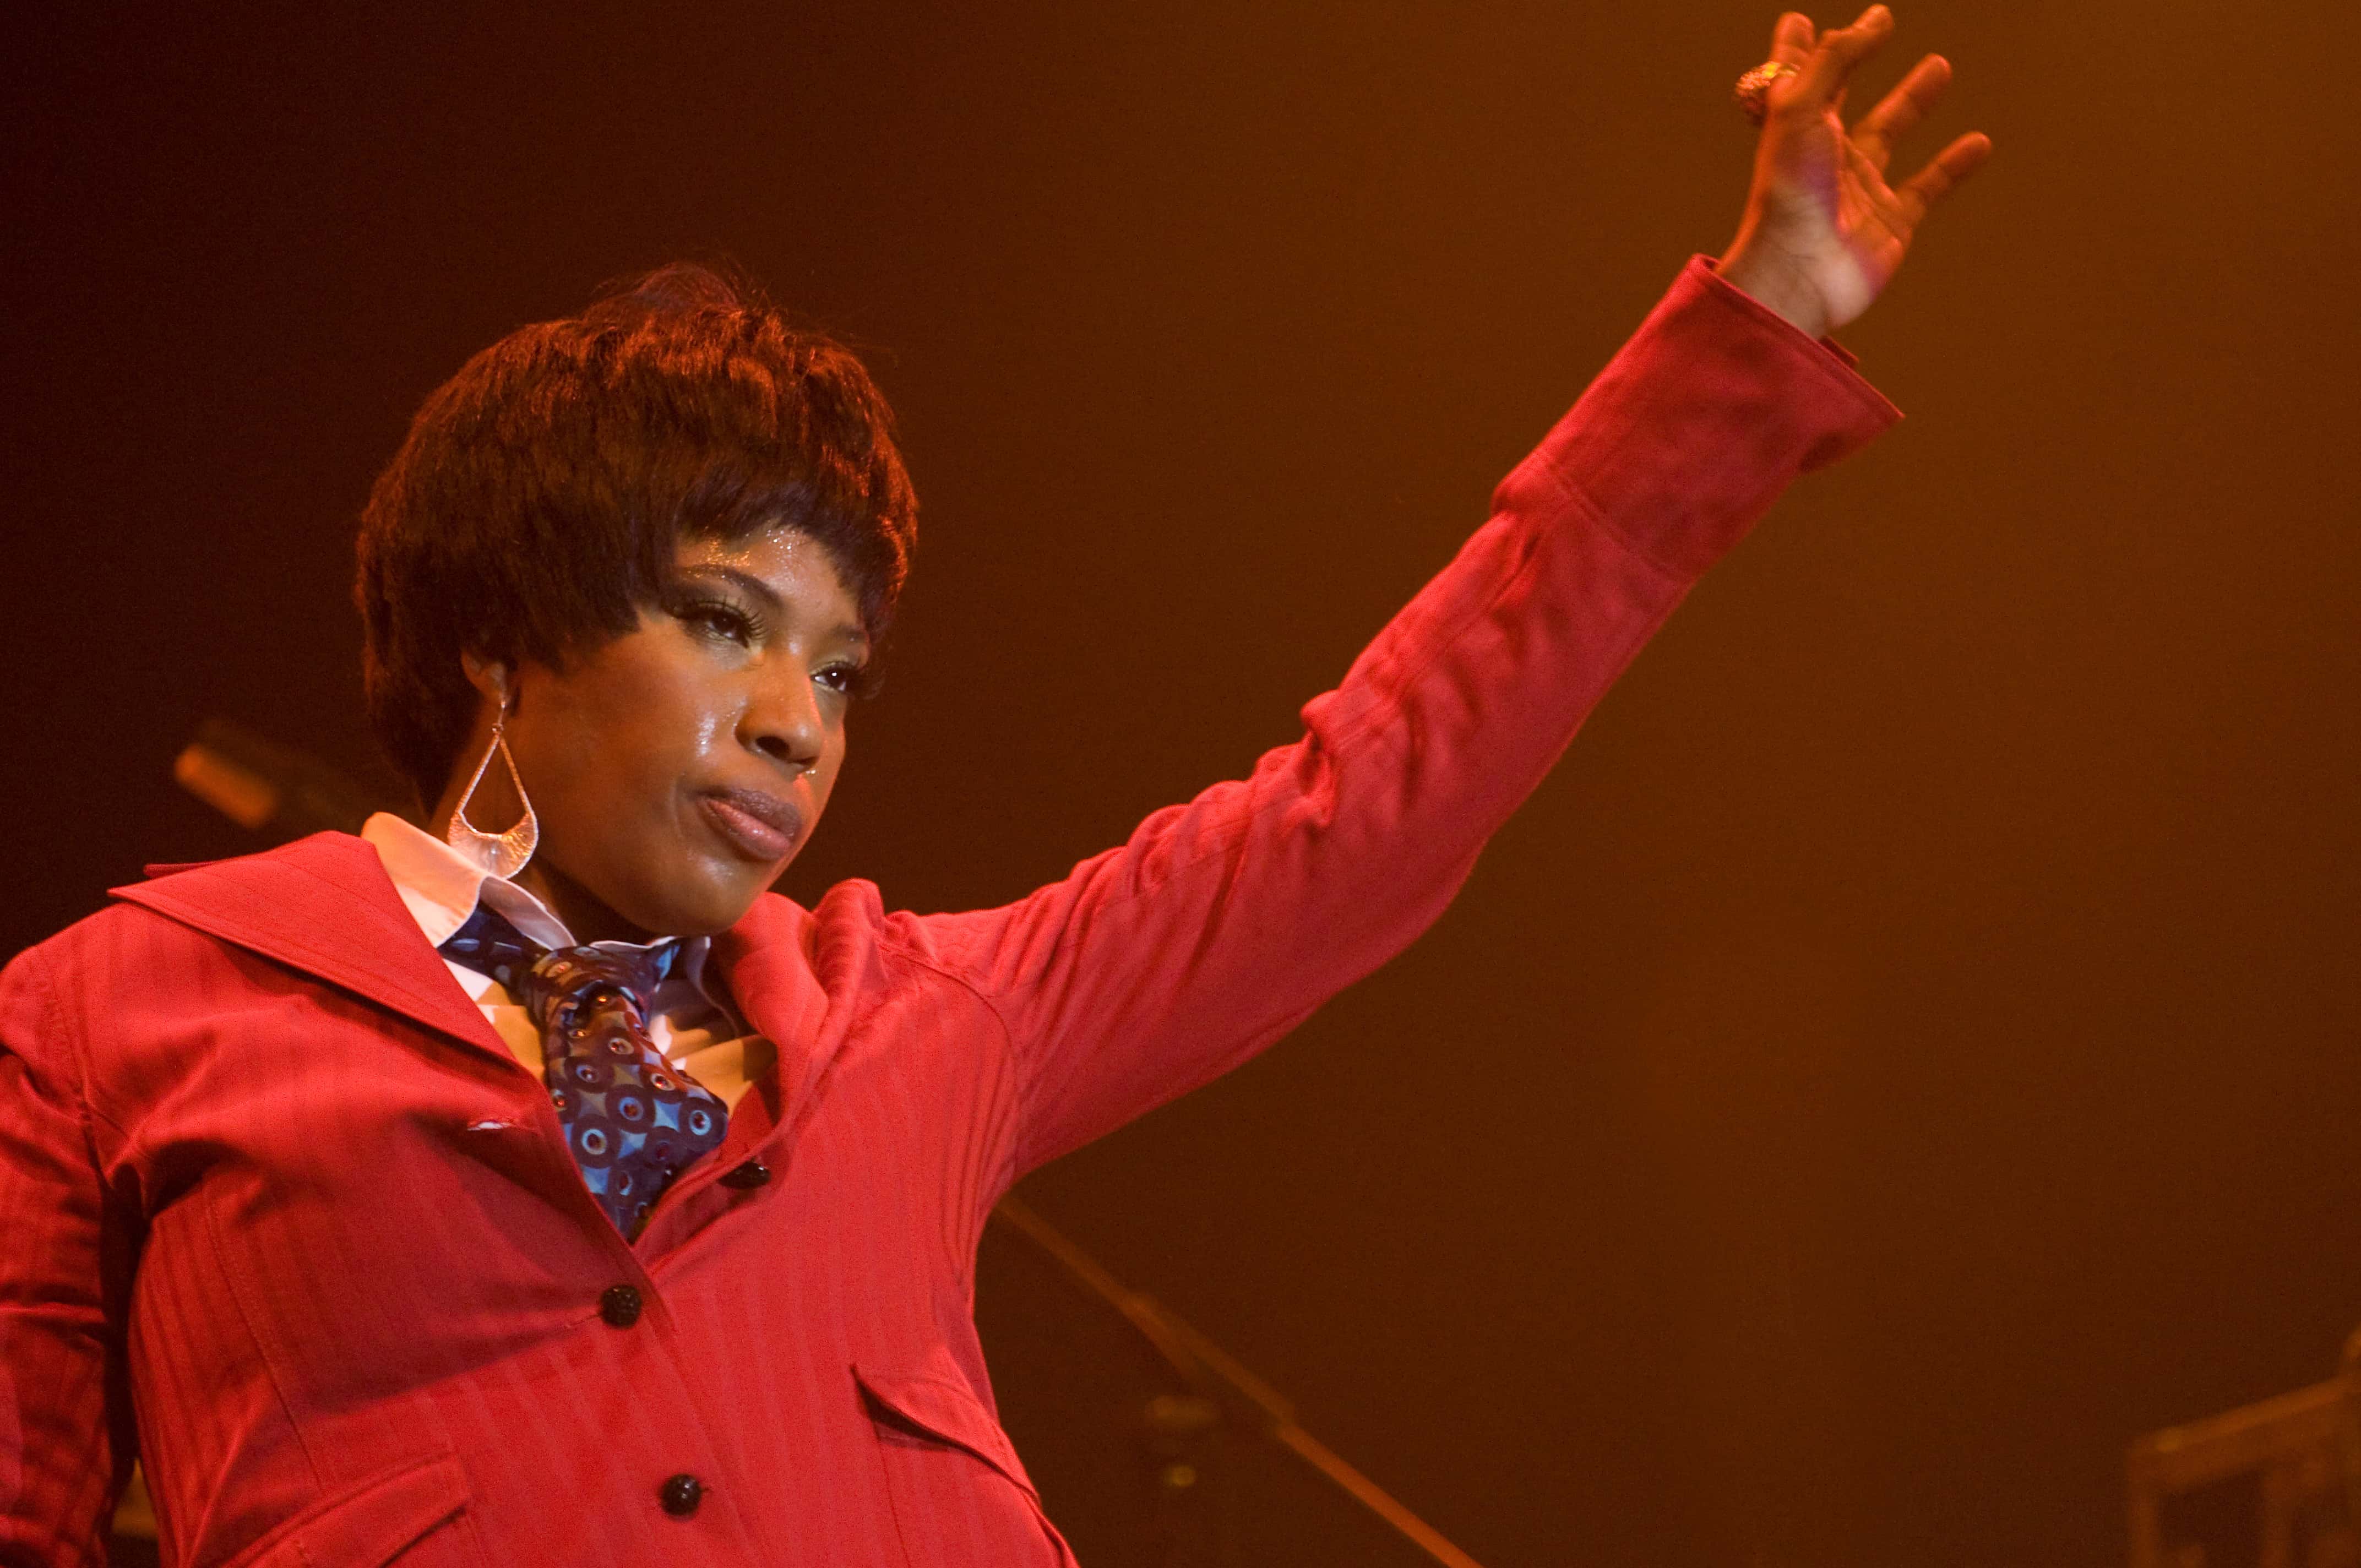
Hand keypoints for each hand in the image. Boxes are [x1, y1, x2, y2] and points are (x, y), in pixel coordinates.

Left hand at [1716, 6, 1991, 338]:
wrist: (1799, 272)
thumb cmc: (1789, 191)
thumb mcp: (1801, 106)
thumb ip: (1835, 57)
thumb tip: (1873, 19)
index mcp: (1792, 127)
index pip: (1793, 77)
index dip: (1798, 48)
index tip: (1801, 22)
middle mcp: (1822, 154)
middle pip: (1841, 97)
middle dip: (1857, 63)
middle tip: (1880, 27)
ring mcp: (1857, 188)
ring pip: (1890, 132)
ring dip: (1913, 100)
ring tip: (1940, 65)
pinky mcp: (1890, 221)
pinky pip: (1928, 186)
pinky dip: (1954, 165)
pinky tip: (1979, 143)